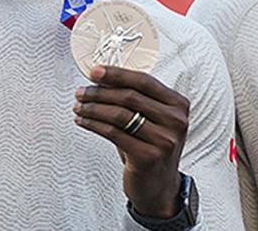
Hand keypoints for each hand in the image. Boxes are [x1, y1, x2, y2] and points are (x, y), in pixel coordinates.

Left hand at [73, 65, 188, 217]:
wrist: (159, 186)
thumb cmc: (152, 149)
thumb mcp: (152, 120)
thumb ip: (136, 100)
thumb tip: (103, 79)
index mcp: (178, 105)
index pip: (144, 81)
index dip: (117, 74)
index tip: (96, 71)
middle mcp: (175, 121)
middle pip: (130, 96)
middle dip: (100, 92)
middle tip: (82, 92)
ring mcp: (164, 139)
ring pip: (120, 114)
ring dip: (94, 108)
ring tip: (79, 106)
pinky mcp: (148, 156)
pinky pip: (114, 133)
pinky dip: (94, 124)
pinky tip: (84, 121)